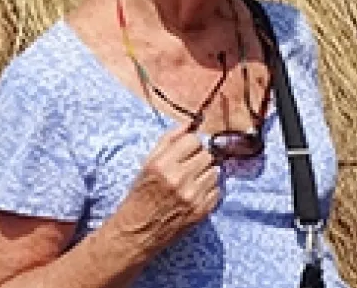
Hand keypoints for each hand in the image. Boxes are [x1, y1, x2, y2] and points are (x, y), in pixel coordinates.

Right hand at [116, 125, 221, 249]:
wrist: (138, 231)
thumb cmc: (141, 195)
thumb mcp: (147, 164)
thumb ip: (168, 141)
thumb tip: (189, 124)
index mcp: (162, 165)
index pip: (193, 140)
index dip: (190, 145)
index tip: (185, 153)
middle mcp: (179, 179)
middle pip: (207, 155)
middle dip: (198, 159)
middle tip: (187, 169)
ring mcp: (193, 196)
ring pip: (215, 171)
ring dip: (205, 174)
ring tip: (191, 183)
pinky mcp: (202, 211)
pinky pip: (218, 190)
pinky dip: (209, 191)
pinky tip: (195, 195)